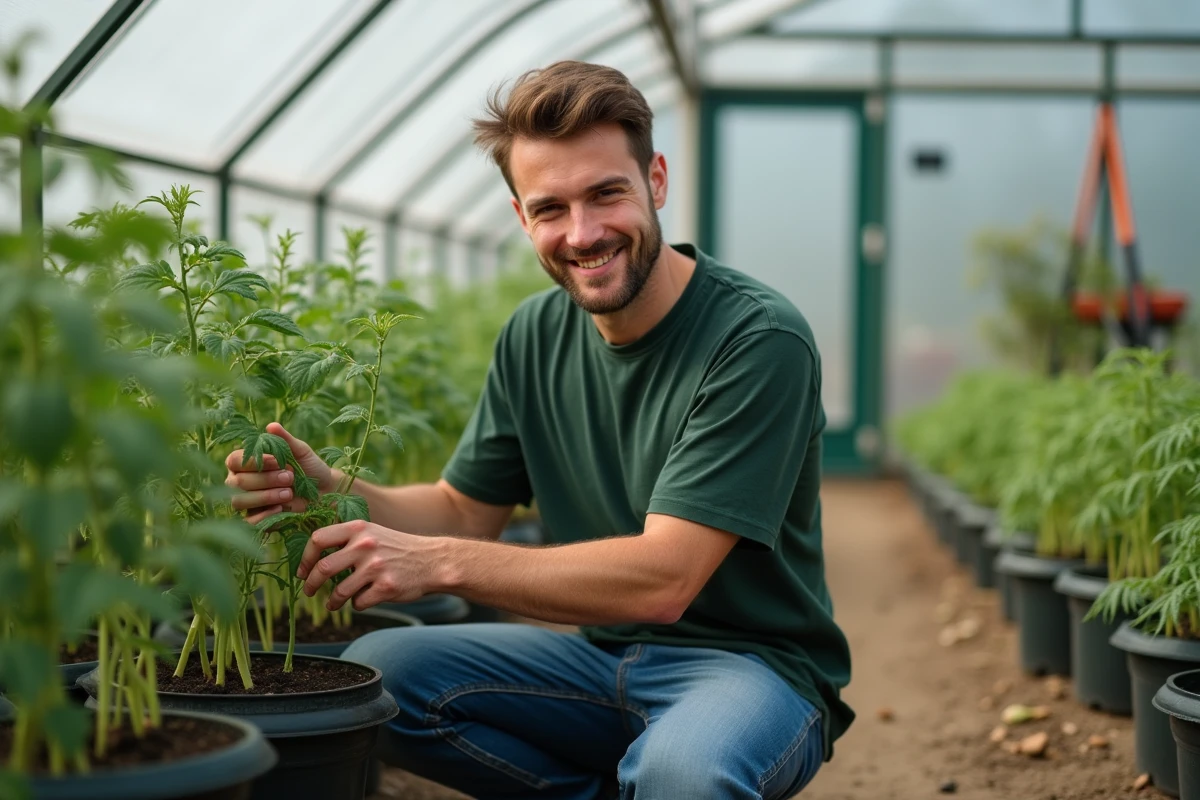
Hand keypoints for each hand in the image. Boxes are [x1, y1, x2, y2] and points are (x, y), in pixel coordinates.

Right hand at [225, 422, 335, 523]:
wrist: (325, 490)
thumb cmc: (309, 467)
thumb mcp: (300, 451)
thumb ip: (284, 439)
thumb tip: (271, 426)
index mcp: (246, 462)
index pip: (233, 461)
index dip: (252, 461)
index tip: (277, 460)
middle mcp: (240, 482)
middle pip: (236, 482)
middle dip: (264, 480)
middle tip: (290, 477)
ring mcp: (247, 502)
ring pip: (239, 501)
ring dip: (264, 496)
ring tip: (289, 493)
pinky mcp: (257, 519)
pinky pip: (248, 522)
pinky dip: (263, 516)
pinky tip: (281, 508)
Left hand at [297, 520, 437, 611]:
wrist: (433, 561)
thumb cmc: (397, 548)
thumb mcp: (373, 533)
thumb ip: (346, 539)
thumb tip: (312, 558)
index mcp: (359, 528)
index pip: (318, 540)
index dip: (305, 558)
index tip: (302, 571)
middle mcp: (366, 545)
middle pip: (323, 568)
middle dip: (310, 585)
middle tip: (309, 592)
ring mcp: (376, 567)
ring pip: (339, 592)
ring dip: (332, 602)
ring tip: (332, 604)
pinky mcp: (386, 587)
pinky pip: (359, 603)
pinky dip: (358, 604)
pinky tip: (365, 599)